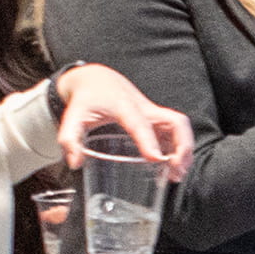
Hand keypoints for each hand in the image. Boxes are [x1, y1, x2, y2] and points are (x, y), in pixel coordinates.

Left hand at [53, 63, 197, 179]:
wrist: (97, 80)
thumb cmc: (86, 99)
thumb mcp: (71, 117)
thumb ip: (69, 140)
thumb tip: (76, 163)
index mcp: (122, 106)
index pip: (139, 123)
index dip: (149, 140)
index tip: (155, 159)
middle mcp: (144, 107)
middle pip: (174, 121)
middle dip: (182, 145)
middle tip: (177, 170)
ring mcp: (153, 112)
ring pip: (180, 125)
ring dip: (185, 149)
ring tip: (178, 173)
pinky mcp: (156, 118)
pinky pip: (175, 130)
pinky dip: (179, 148)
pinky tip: (174, 166)